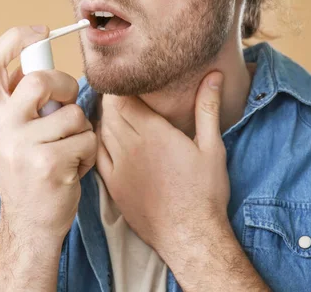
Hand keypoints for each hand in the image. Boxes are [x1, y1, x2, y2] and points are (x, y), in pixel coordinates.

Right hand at [0, 25, 96, 243]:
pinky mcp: (48, 163)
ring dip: (80, 130)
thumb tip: (40, 62)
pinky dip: (88, 153)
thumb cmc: (28, 173)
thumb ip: (20, 102)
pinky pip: (85, 139)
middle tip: (69, 102)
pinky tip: (73, 168)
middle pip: (38, 79)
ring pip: (71, 113)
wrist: (29, 224)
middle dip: (65, 86)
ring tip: (68, 150)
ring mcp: (22, 146)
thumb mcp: (11, 135)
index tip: (39, 32)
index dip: (14, 39)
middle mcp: (0, 128)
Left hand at [95, 72, 228, 254]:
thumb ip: (207, 108)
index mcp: (153, 133)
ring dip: (104, 117)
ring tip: (113, 108)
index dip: (124, 85)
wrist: (189, 235)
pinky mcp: (113, 185)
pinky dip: (98, 140)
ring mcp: (118, 166)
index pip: (125, 98)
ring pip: (101, 130)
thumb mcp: (212, 146)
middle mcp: (130, 146)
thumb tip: (213, 76)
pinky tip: (104, 136)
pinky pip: (97, 154)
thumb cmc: (204, 193)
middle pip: (110, 111)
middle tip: (121, 89)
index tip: (130, 78)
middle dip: (113, 98)